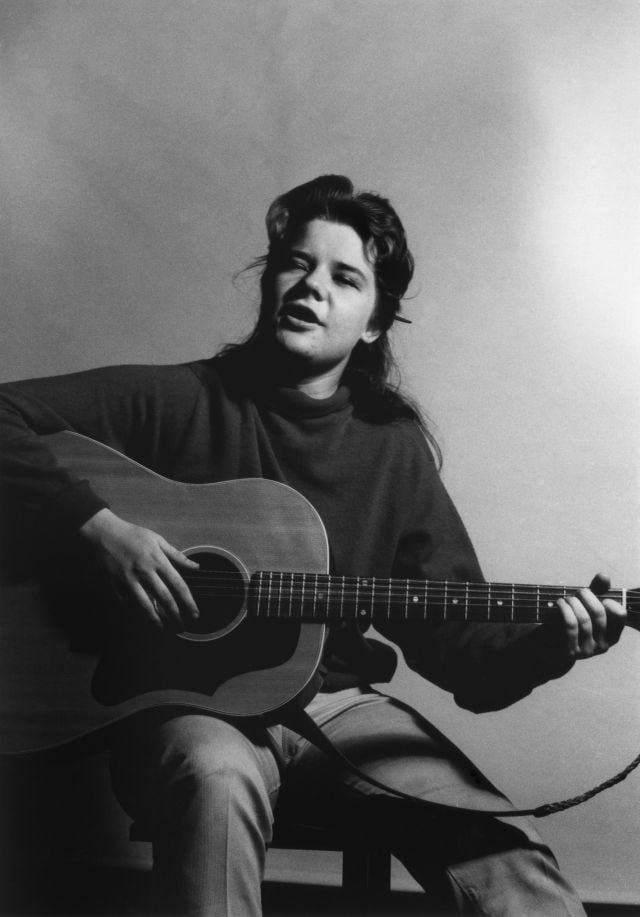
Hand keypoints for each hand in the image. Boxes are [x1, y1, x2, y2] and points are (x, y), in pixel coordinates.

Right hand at [79, 508, 199, 629]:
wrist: (104, 534)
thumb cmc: (133, 535)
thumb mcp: (157, 540)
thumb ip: (177, 556)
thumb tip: (196, 567)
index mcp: (158, 560)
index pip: (178, 585)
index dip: (188, 602)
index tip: (195, 614)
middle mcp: (145, 572)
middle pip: (164, 599)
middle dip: (175, 616)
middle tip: (182, 627)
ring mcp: (129, 580)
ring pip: (145, 606)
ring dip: (157, 620)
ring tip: (165, 630)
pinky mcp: (116, 585)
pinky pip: (128, 603)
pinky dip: (136, 612)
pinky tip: (145, 620)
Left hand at [554, 573, 625, 659]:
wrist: (552, 642)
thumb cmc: (574, 620)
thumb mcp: (587, 606)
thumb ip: (597, 590)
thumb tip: (604, 576)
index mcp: (613, 635)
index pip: (620, 615)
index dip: (610, 601)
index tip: (599, 597)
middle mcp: (604, 645)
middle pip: (599, 614)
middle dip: (586, 596)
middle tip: (578, 592)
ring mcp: (588, 651)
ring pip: (583, 619)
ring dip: (572, 602)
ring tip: (566, 598)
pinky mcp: (572, 652)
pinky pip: (570, 626)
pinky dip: (564, 610)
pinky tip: (559, 603)